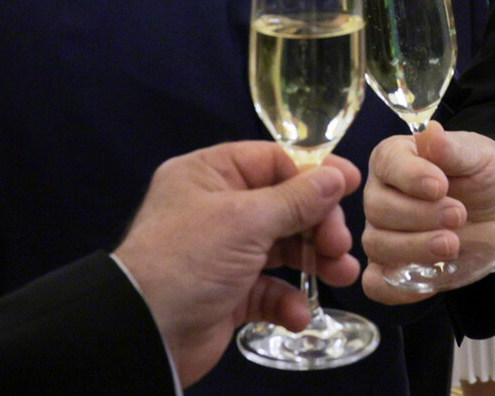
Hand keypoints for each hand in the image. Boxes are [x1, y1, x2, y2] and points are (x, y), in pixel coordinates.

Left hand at [112, 142, 359, 385]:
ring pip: (281, 248)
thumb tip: (336, 176)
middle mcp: (215, 208)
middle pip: (283, 205)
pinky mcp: (227, 294)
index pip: (272, 162)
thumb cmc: (188, 260)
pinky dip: (287, 300)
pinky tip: (298, 313)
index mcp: (209, 174)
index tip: (350, 186)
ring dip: (314, 262)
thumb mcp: (246, 220)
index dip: (313, 174)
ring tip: (340, 275)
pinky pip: (268, 289)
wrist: (144, 333)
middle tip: (340, 244)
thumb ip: (297, 198)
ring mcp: (222, 253)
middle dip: (318, 225)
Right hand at [362, 121, 494, 304]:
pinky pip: (376, 284)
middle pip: (379, 209)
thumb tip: (432, 131)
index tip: (441, 185)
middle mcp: (379, 193)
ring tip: (452, 244)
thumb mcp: (479, 155)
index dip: (410, 177)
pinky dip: (396, 288)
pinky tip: (429, 280)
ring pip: (377, 245)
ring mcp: (381, 232)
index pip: (387, 164)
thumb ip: (453, 148)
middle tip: (459, 214)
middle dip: (420, 216)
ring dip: (415, 248)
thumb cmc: (481, 176)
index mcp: (394, 158)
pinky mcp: (391, 267)